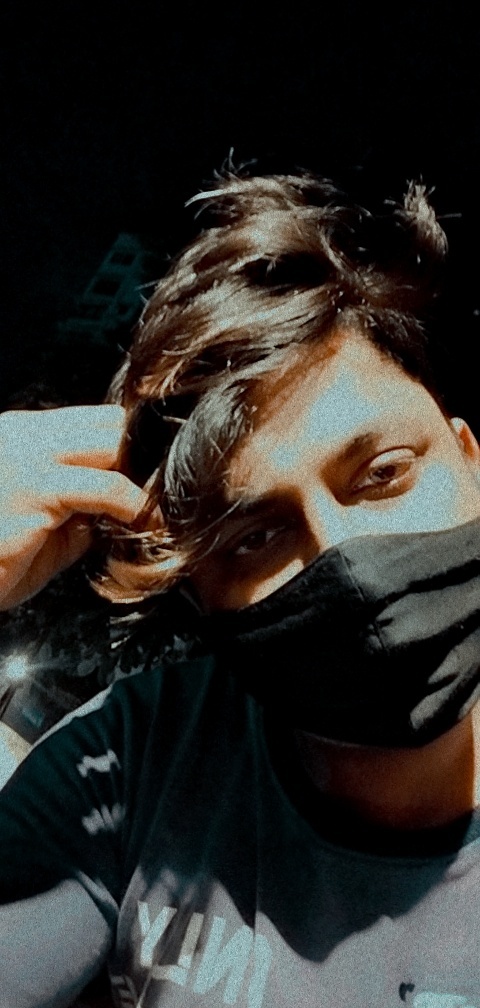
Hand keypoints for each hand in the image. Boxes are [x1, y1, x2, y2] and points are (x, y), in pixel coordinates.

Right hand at [0, 405, 146, 608]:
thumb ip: (77, 508)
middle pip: (110, 424)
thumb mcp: (40, 527)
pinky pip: (105, 488)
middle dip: (140, 459)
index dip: (130, 448)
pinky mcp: (34, 492)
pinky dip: (137, 506)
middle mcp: (23, 436)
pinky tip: (149, 525)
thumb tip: (120, 507)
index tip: (154, 480)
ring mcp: (27, 459)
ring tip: (158, 510)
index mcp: (22, 435)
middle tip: (160, 497)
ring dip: (142, 478)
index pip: (96, 421)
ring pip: (112, 444)